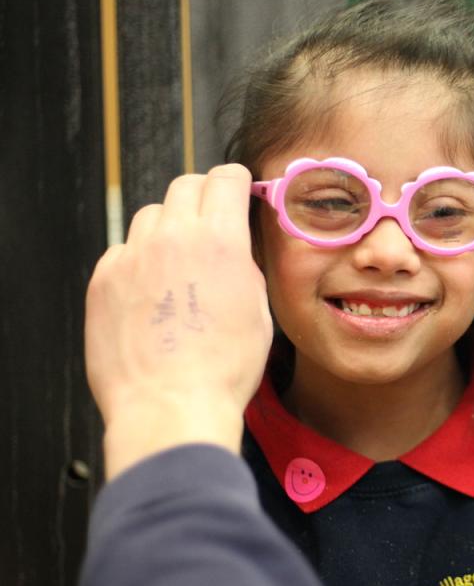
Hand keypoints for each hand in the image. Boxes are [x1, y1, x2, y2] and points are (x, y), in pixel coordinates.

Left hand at [85, 164, 272, 479]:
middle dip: (204, 197)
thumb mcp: (259, 310)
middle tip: (213, 221)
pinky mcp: (103, 281)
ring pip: (151, 216)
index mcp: (219, 241)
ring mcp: (131, 258)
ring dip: (169, 228)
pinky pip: (124, 251)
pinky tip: (155, 292)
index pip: (225, 178)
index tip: (240, 191)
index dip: (238, 182)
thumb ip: (244, 265)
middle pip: (184, 186)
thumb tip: (236, 248)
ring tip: (181, 264)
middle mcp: (171, 239)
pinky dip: (141, 261)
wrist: (171, 406)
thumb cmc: (221, 370)